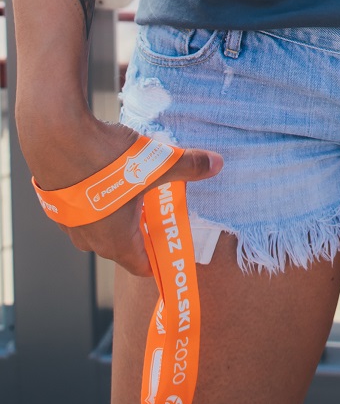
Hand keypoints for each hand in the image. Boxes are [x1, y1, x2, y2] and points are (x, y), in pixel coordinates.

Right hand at [24, 114, 220, 277]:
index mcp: (116, 241)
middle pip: (122, 245)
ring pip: (100, 226)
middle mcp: (89, 240)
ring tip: (134, 183)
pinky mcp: (57, 204)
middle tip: (158, 204)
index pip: (141, 266)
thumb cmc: (106, 160)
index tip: (171, 241)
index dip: (158, 256)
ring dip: (117, 211)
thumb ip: (187, 167)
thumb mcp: (157, 163)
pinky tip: (107, 173)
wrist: (57, 137)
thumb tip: (216, 164)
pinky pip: (83, 209)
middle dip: (141, 228)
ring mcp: (69, 223)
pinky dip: (96, 198)